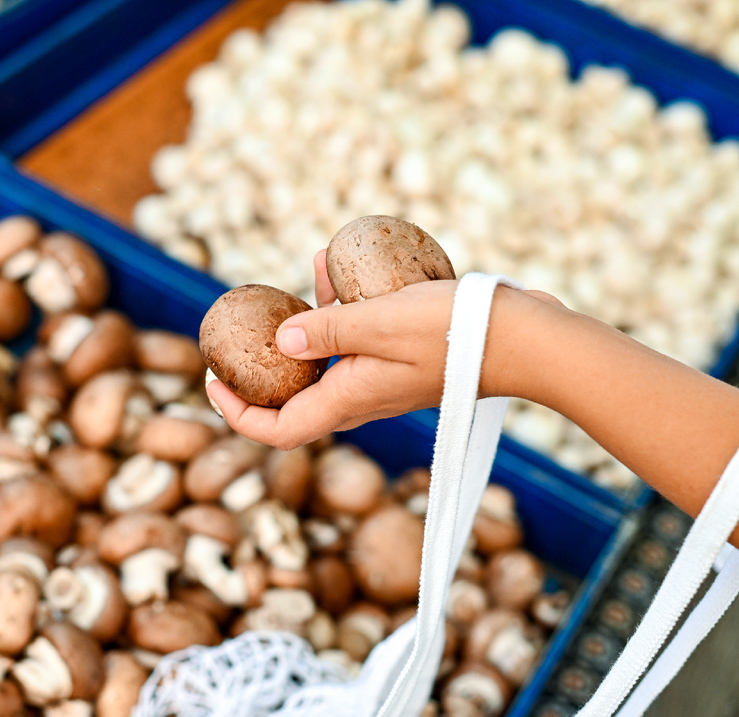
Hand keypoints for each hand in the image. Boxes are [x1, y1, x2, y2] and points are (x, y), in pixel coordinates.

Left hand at [206, 250, 459, 448]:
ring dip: (306, 323)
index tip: (214, 381)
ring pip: (326, 360)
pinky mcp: (403, 358)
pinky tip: (335, 264)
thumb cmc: (457, 333)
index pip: (279, 430)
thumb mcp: (382, 322)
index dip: (238, 414)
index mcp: (350, 400)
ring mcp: (383, 380)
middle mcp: (361, 398)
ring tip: (303, 270)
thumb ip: (329, 331)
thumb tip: (279, 340)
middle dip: (263, 367)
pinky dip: (341, 309)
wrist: (525, 340)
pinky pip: (357, 338)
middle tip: (241, 333)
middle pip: (295, 398)